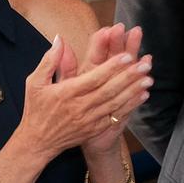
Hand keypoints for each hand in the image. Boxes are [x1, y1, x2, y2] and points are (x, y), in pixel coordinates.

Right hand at [14, 36, 152, 163]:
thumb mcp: (35, 82)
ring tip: (148, 78)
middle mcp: (79, 107)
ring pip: (115, 103)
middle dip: (128, 77)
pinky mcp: (94, 129)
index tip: (126, 56)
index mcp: (66, 93)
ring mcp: (89, 120)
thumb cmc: (36, 109)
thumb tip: (60, 40)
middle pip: (109, 90)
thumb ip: (50, 60)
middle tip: (145, 64)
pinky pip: (115, 116)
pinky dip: (130, 106)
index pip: (93, 78)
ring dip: (133, 91)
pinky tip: (142, 96)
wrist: (38, 142)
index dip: (111, 67)